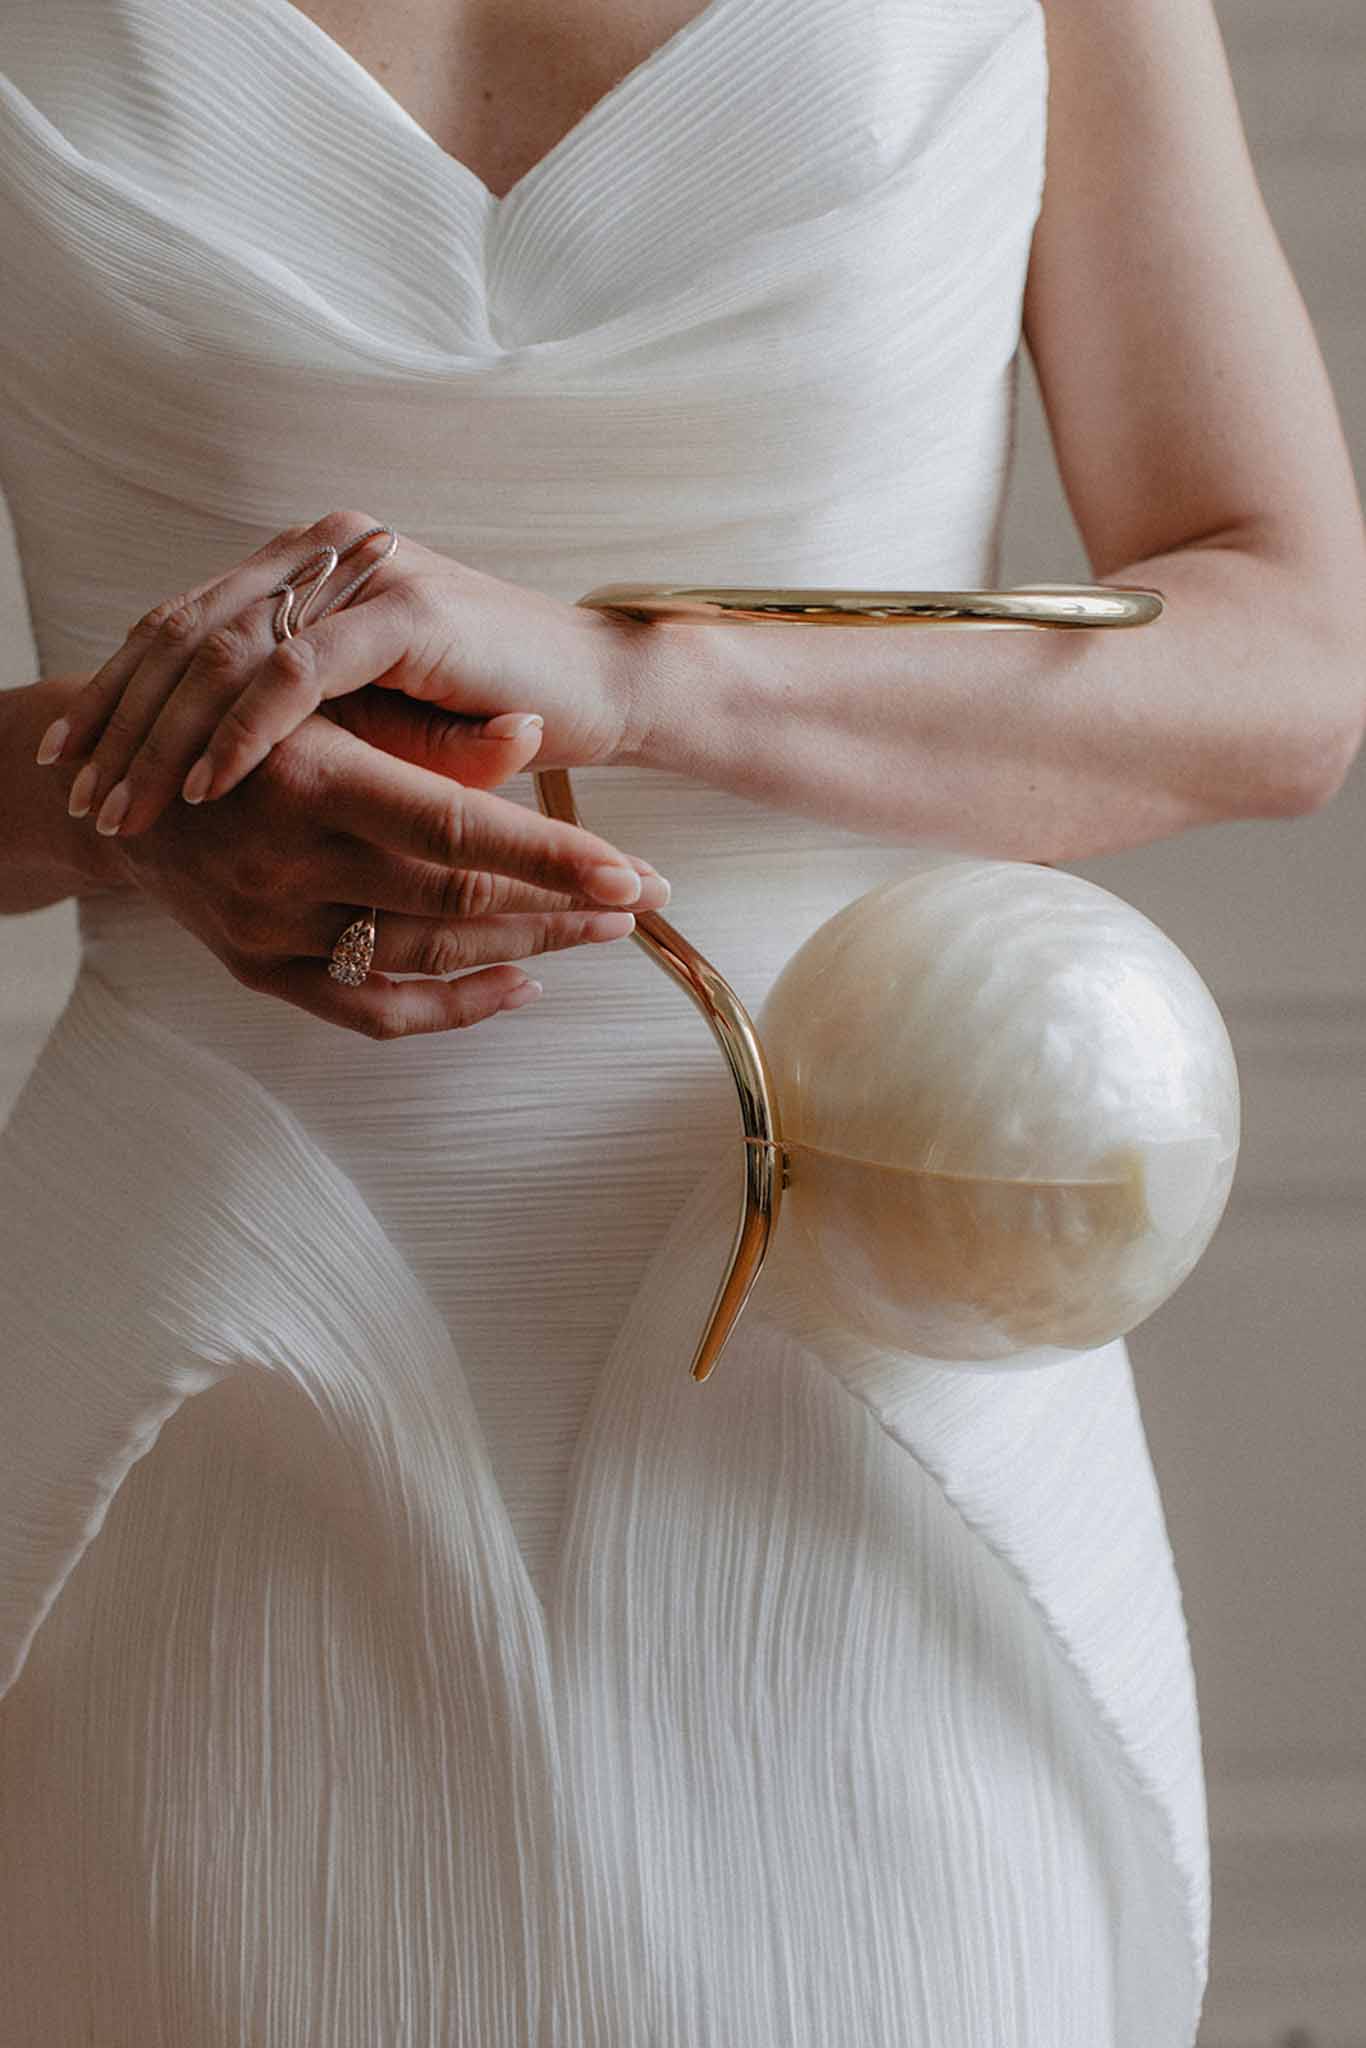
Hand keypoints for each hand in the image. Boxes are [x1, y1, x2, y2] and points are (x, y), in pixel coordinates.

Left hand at [36, 510, 647, 839]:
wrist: (606, 691)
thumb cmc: (495, 712)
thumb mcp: (373, 712)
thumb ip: (297, 710)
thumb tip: (191, 755)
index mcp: (312, 564)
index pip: (187, 622)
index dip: (119, 692)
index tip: (71, 760)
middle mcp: (328, 551)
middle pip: (186, 631)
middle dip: (121, 720)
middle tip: (78, 791)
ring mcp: (364, 572)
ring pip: (224, 650)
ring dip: (163, 736)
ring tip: (124, 804)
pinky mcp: (403, 611)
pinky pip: (294, 672)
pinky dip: (240, 733)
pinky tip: (204, 787)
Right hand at [51, 693, 669, 1038]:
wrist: (123, 785)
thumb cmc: (251, 721)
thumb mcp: (331, 699)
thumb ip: (430, 731)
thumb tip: (532, 733)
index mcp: (309, 778)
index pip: (456, 831)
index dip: (553, 858)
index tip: (637, 873)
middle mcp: (285, 865)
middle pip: (455, 903)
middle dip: (564, 904)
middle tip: (645, 896)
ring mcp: (270, 929)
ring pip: (426, 957)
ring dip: (528, 946)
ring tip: (604, 925)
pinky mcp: (260, 972)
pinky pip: (373, 1012)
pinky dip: (455, 1006)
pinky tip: (522, 982)